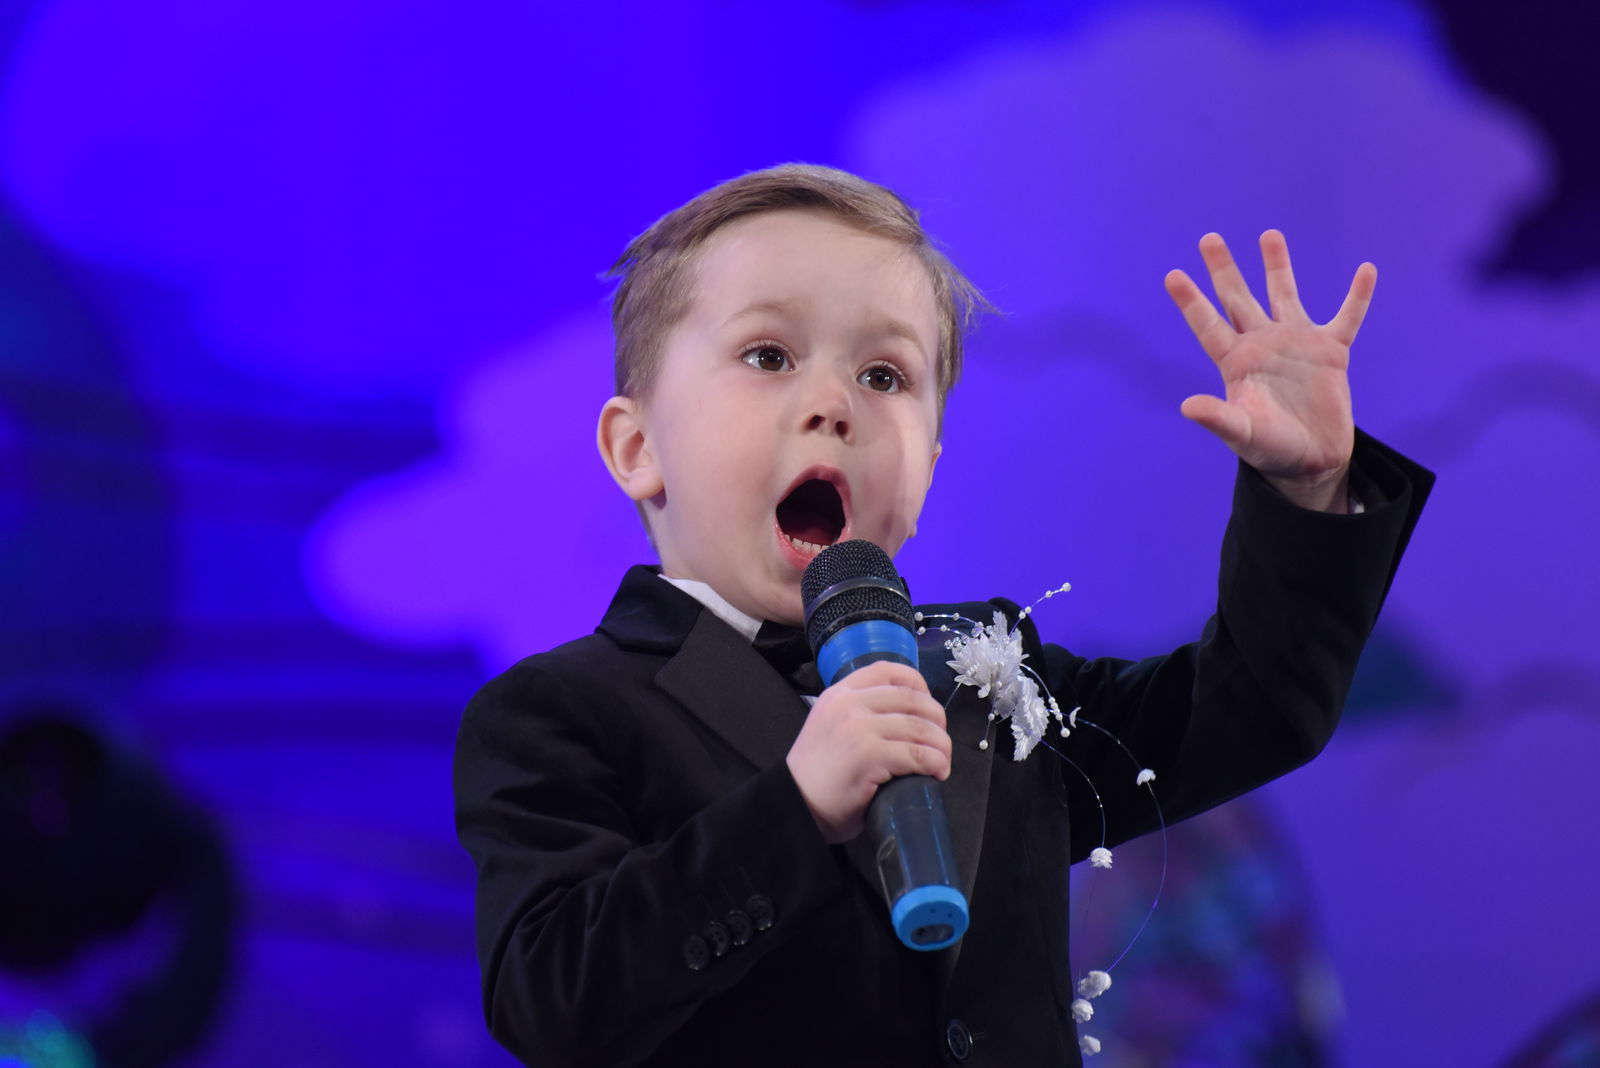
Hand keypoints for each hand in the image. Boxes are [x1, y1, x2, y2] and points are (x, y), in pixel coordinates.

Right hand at [786, 661, 950, 844]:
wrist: (795, 804)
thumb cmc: (818, 774)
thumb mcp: (830, 725)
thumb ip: (857, 712)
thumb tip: (904, 714)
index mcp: (839, 693)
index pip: (888, 670)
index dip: (918, 684)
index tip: (927, 706)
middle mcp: (849, 704)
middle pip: (913, 699)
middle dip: (937, 721)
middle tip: (940, 742)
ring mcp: (859, 728)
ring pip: (921, 728)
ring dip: (941, 746)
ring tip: (941, 762)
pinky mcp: (869, 755)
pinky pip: (918, 754)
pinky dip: (936, 763)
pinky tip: (936, 772)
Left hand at [1164, 230, 1373, 511]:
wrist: (1310, 462)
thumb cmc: (1270, 450)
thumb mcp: (1242, 435)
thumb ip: (1218, 418)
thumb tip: (1187, 406)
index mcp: (1236, 362)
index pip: (1208, 325)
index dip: (1191, 301)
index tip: (1172, 275)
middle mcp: (1262, 345)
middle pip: (1238, 299)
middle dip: (1223, 269)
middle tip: (1208, 238)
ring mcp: (1296, 344)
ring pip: (1285, 294)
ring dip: (1278, 266)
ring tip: (1269, 235)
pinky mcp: (1331, 352)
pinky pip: (1347, 317)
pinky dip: (1357, 296)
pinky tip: (1366, 269)